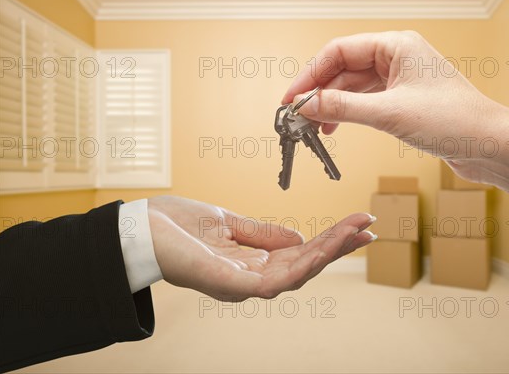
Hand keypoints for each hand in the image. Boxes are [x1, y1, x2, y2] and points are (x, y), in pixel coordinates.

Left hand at [147, 196, 375, 300]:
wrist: (139, 227)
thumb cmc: (178, 225)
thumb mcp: (229, 223)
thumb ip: (263, 234)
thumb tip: (298, 238)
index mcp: (252, 263)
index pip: (300, 254)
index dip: (329, 241)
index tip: (357, 223)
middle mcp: (250, 278)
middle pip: (305, 266)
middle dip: (338, 247)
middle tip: (368, 227)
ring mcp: (241, 284)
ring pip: (296, 275)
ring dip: (327, 253)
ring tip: (354, 232)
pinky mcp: (229, 284)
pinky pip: (274, 282)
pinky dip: (301, 266)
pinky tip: (321, 250)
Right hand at [282, 31, 508, 193]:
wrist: (489, 145)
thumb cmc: (455, 120)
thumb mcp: (390, 113)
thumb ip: (344, 108)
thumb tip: (308, 105)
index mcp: (396, 45)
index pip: (340, 51)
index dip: (311, 74)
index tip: (292, 97)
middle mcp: (396, 57)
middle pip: (343, 69)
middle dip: (319, 92)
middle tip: (298, 115)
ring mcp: (399, 79)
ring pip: (352, 87)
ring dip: (331, 105)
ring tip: (312, 126)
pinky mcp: (402, 100)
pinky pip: (365, 101)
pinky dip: (348, 114)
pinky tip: (334, 127)